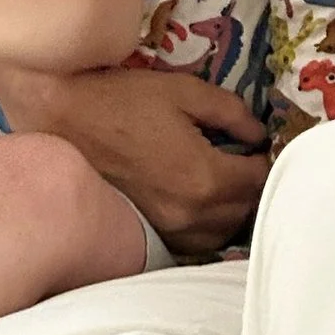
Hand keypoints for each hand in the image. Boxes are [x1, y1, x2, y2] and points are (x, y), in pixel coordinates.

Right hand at [0, 62, 268, 255]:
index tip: (269, 145)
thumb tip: (258, 135)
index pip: (259, 182)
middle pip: (245, 213)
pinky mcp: (149, 235)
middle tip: (254, 160)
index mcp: (203, 178)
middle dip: (256, 186)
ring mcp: (168, 232)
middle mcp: (190, 216)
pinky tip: (204, 200)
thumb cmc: (124, 100)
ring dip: (235, 210)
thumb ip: (231, 113)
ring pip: (222, 234)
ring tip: (233, 179)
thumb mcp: (185, 92)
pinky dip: (209, 225)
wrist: (65, 121)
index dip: (270, 161)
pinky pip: (195, 242)